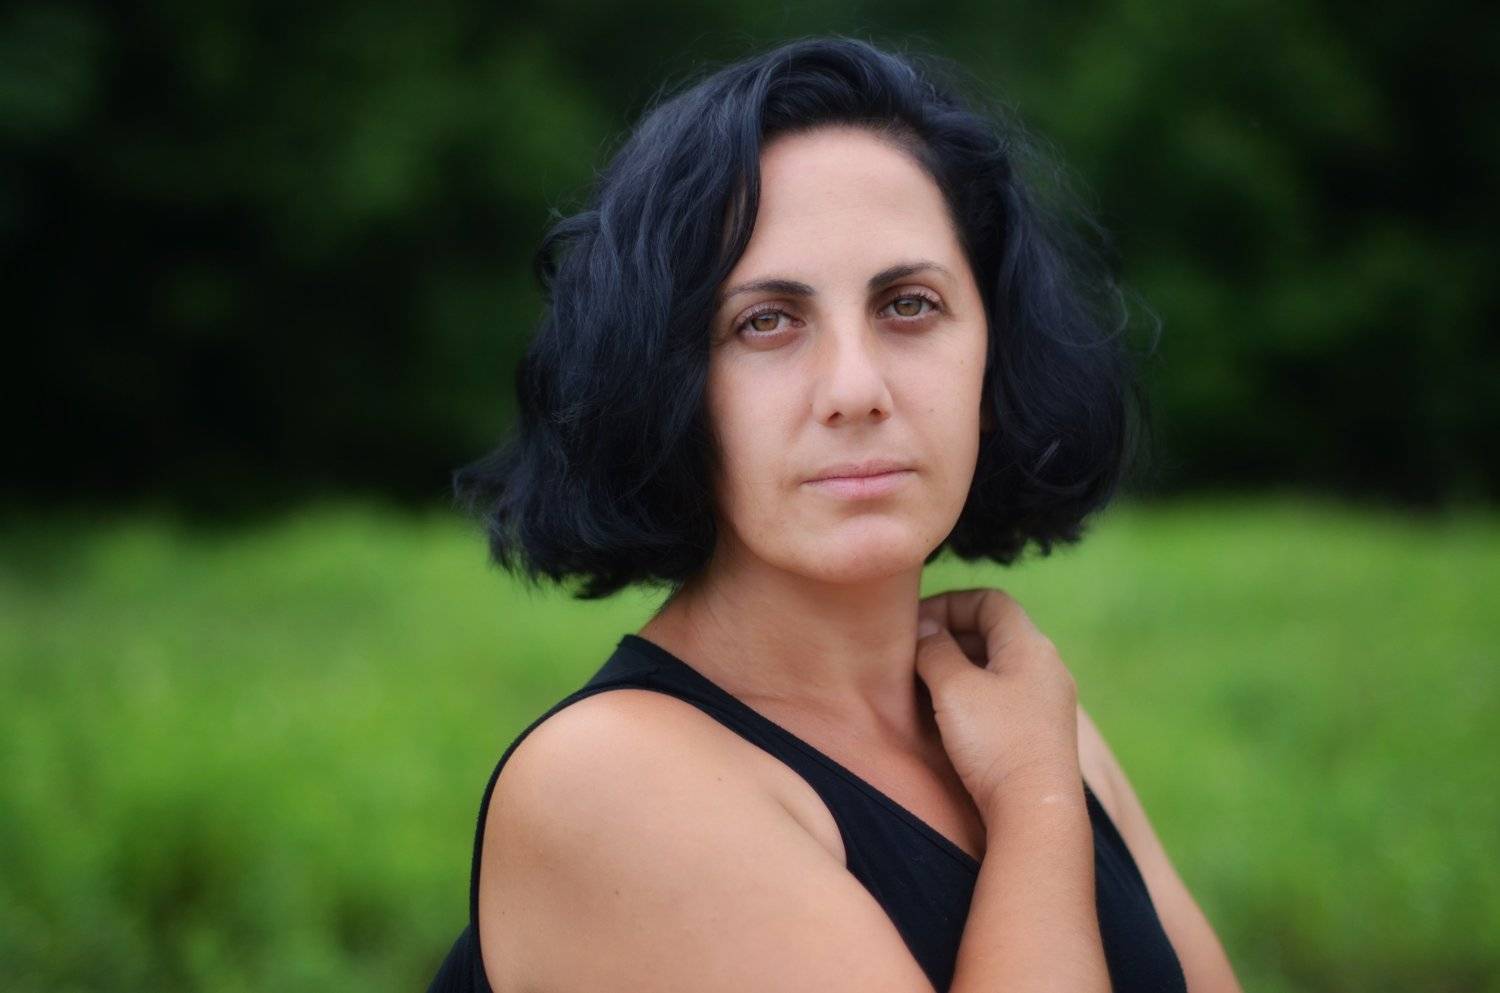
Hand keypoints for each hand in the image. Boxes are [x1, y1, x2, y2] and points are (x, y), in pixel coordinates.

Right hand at [914, 587, 1082, 820]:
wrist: (1036, 813)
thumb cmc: (996, 744)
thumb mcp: (954, 688)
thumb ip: (935, 649)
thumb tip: (926, 629)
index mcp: (1031, 645)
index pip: (989, 600)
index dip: (949, 603)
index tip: (916, 623)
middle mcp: (1046, 667)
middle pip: (993, 631)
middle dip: (949, 636)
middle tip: (913, 653)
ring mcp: (1046, 702)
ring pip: (996, 667)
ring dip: (958, 668)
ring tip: (923, 684)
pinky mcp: (1040, 733)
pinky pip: (1002, 697)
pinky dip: (972, 695)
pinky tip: (947, 716)